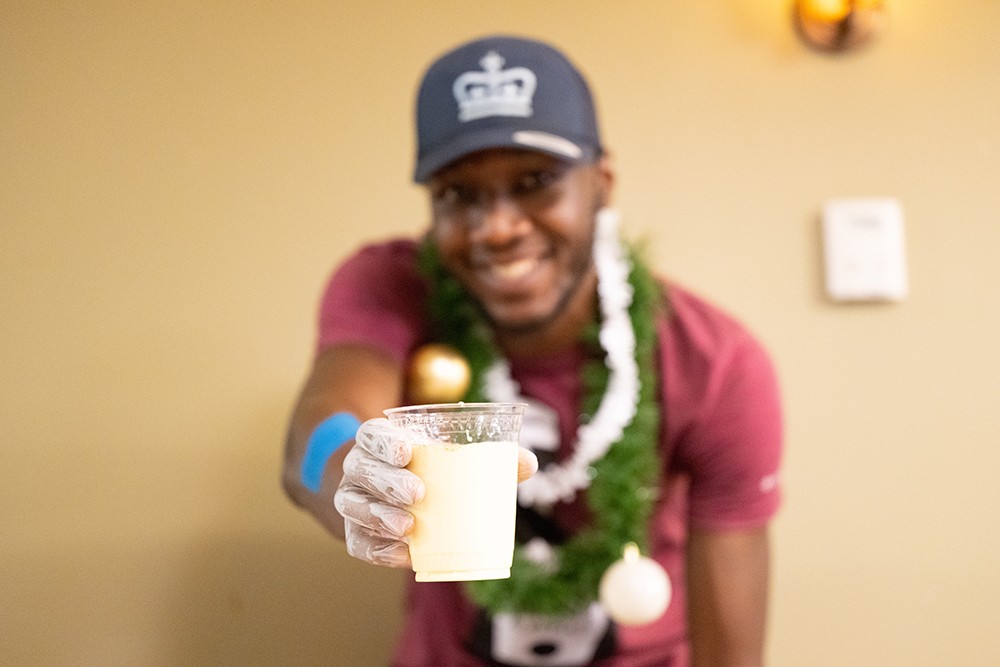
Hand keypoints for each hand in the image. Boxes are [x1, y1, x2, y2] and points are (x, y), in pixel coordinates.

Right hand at [334, 417, 538, 568]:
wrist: (384, 491)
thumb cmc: (426, 468)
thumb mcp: (449, 455)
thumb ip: (489, 457)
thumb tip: (529, 464)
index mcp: (378, 440)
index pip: (371, 434)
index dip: (384, 442)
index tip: (407, 452)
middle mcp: (358, 467)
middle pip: (362, 470)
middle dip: (387, 481)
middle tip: (418, 494)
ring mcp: (351, 500)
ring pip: (353, 506)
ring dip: (379, 516)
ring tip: (409, 527)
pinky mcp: (353, 531)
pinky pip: (358, 542)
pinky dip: (378, 550)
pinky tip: (403, 554)